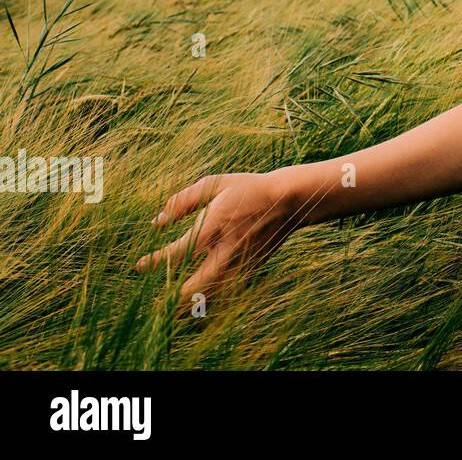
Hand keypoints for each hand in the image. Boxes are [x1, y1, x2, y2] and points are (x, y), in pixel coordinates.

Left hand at [135, 171, 299, 302]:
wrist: (290, 200)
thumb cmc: (249, 188)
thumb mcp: (215, 184)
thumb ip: (183, 201)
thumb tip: (157, 221)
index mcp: (214, 227)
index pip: (177, 253)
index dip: (154, 263)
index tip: (139, 266)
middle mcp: (227, 250)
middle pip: (194, 286)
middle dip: (172, 298)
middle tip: (156, 304)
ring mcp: (241, 262)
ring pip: (213, 294)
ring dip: (191, 301)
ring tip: (173, 308)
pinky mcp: (252, 268)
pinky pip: (228, 291)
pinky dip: (212, 297)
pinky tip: (201, 298)